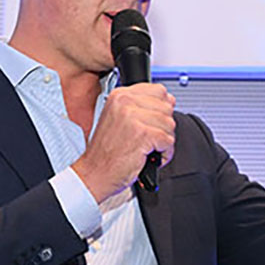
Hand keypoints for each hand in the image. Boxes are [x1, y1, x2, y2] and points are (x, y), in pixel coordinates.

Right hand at [72, 83, 175, 202]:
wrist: (94, 173)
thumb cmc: (105, 152)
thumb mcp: (119, 118)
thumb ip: (142, 107)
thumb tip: (169, 101)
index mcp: (120, 95)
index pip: (159, 90)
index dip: (162, 109)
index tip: (153, 122)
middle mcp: (125, 102)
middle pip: (167, 108)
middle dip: (163, 127)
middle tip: (148, 140)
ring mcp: (133, 117)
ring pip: (169, 124)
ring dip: (164, 142)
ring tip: (147, 149)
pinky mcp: (142, 134)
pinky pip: (168, 141)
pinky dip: (164, 153)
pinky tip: (149, 157)